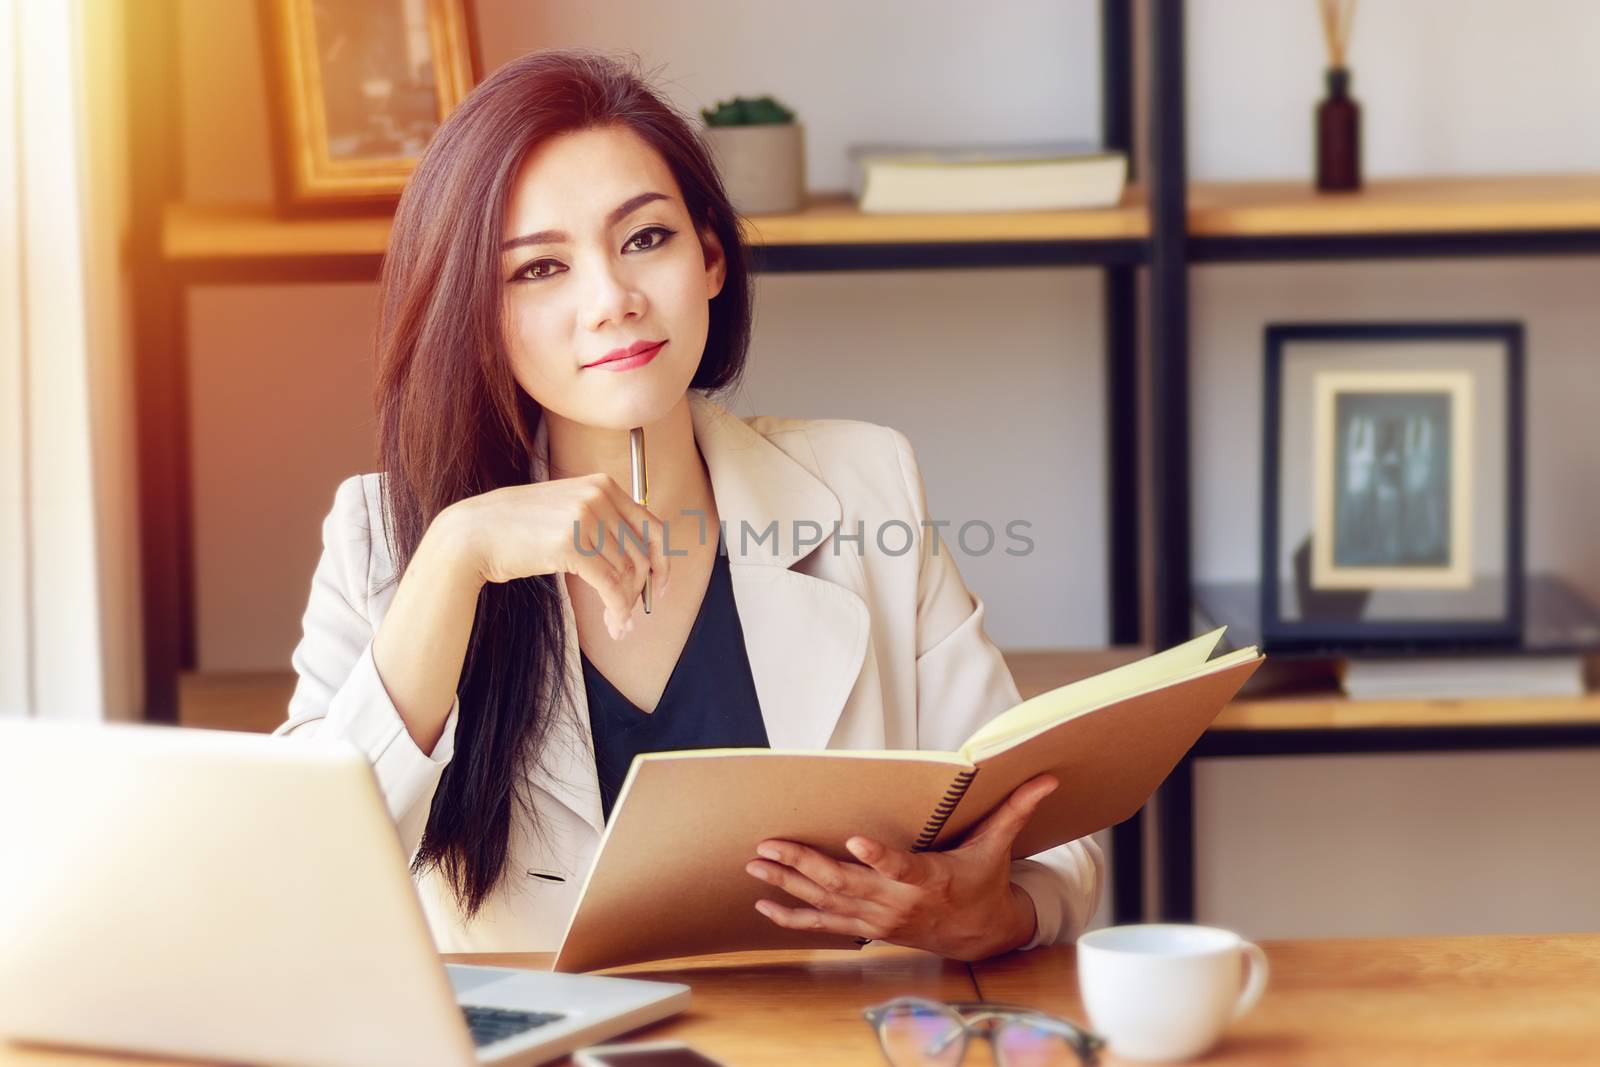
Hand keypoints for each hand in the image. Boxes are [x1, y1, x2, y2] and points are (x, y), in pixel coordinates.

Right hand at [441, 473, 669, 640]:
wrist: (472, 535)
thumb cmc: (516, 529)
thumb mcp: (566, 511)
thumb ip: (602, 524)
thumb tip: (639, 562)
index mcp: (602, 484)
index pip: (652, 527)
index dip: (662, 562)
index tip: (658, 587)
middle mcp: (598, 496)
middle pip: (642, 553)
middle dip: (642, 589)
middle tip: (634, 615)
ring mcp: (586, 518)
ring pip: (627, 573)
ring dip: (626, 605)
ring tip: (619, 624)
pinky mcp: (572, 545)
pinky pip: (610, 585)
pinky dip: (618, 609)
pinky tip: (614, 623)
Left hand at [745, 774, 1059, 961]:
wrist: (979, 933)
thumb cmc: (982, 880)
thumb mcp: (998, 845)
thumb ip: (1015, 809)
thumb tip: (1046, 777)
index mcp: (929, 879)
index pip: (901, 867)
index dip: (878, 858)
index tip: (854, 842)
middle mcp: (898, 903)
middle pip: (846, 884)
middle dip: (804, 865)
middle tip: (771, 845)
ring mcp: (878, 919)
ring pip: (826, 903)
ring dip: (788, 885)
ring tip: (756, 864)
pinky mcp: (866, 927)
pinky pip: (823, 926)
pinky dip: (792, 919)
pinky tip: (763, 907)